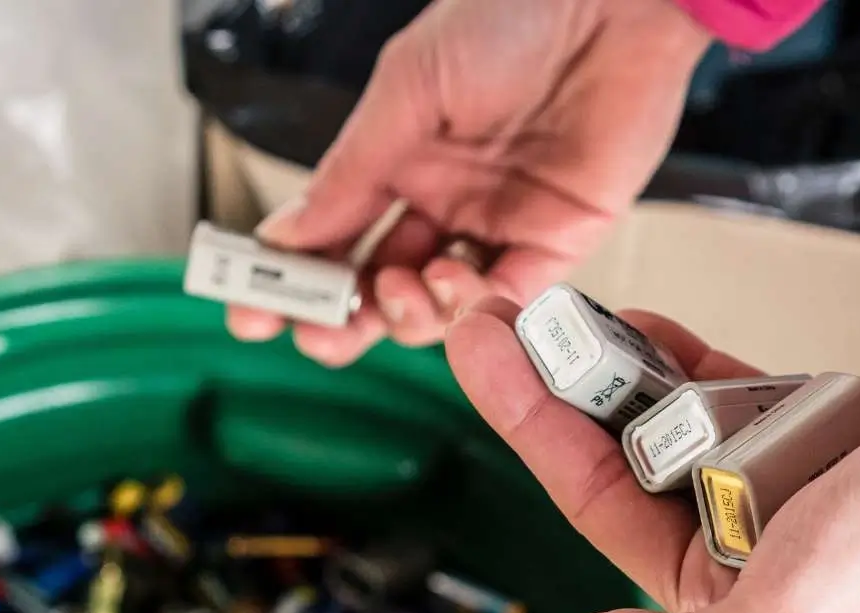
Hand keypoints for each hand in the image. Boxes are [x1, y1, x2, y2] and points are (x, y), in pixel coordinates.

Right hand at [226, 0, 710, 366]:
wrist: (606, 3)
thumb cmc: (511, 15)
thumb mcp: (408, 87)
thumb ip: (352, 169)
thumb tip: (290, 232)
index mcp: (398, 158)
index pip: (334, 236)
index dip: (294, 279)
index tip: (252, 312)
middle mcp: (446, 199)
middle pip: (383, 286)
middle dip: (346, 320)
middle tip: (322, 333)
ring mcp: (499, 224)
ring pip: (441, 305)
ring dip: (408, 313)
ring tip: (398, 286)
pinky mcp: (558, 239)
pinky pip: (509, 298)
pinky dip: (475, 310)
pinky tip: (450, 290)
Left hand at [444, 299, 859, 612]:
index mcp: (727, 606)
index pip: (599, 506)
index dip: (532, 426)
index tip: (483, 354)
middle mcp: (750, 553)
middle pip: (626, 459)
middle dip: (562, 390)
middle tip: (507, 315)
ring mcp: (789, 490)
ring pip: (677, 423)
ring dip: (621, 369)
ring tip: (569, 310)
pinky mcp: (830, 435)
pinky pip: (739, 395)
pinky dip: (692, 364)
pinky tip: (647, 328)